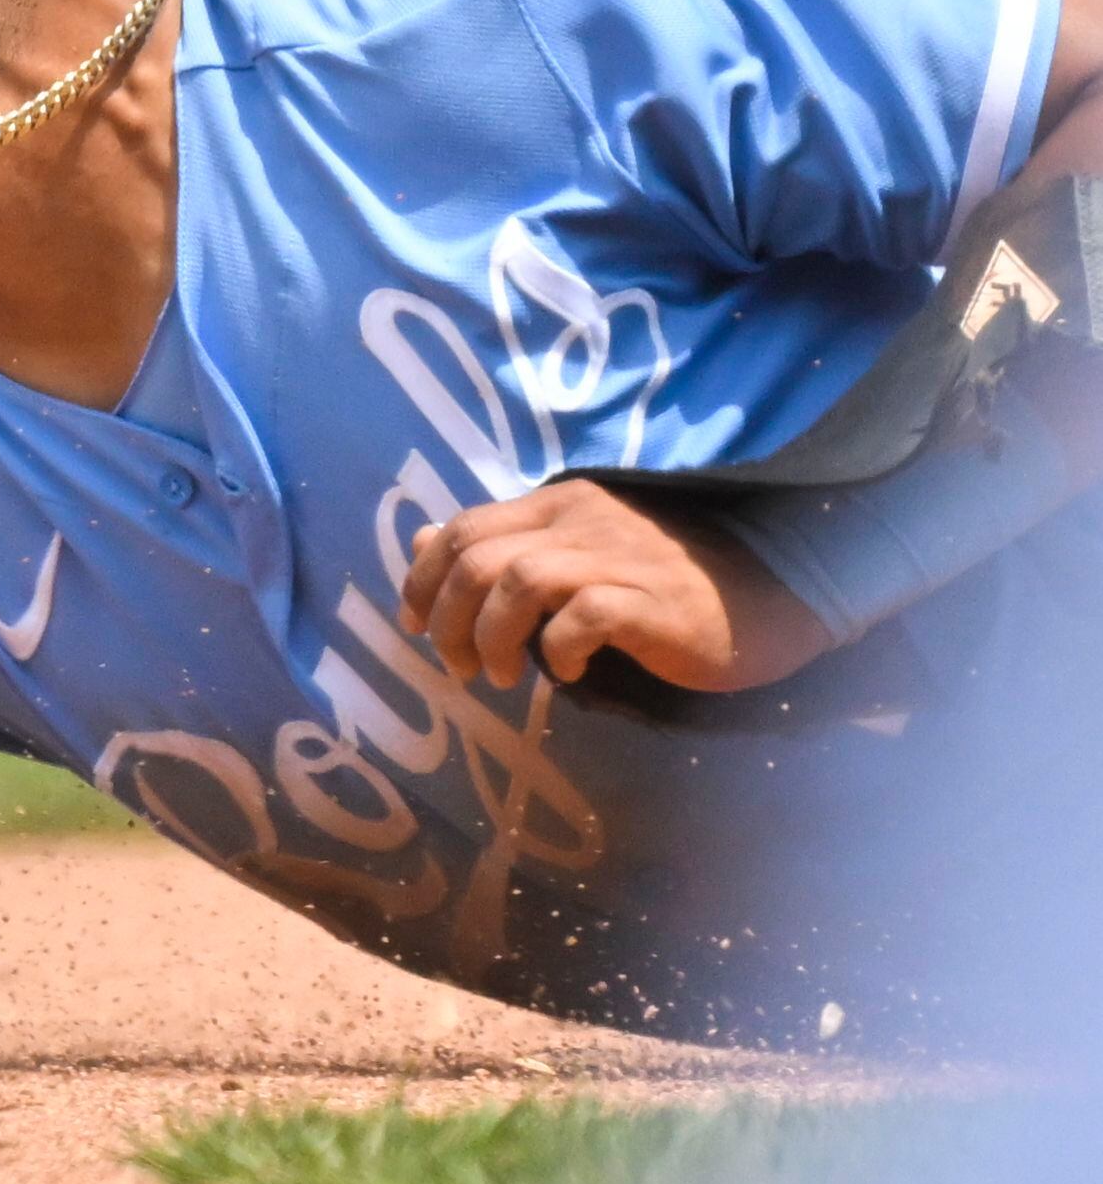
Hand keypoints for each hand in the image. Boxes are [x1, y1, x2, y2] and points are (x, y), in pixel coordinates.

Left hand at [397, 478, 838, 694]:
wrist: (771, 594)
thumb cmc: (666, 581)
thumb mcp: (574, 556)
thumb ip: (502, 547)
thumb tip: (422, 542)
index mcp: (557, 506)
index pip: (463, 528)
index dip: (422, 578)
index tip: (413, 626)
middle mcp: (581, 521)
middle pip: (477, 558)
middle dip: (448, 619)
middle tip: (460, 667)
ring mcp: (619, 556)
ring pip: (518, 582)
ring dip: (493, 637)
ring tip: (503, 677)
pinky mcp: (654, 601)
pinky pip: (584, 616)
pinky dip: (560, 649)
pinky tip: (569, 673)